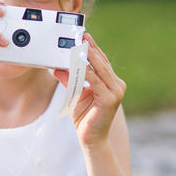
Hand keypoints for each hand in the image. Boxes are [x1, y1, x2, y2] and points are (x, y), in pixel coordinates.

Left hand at [53, 33, 125, 147]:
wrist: (91, 140)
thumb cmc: (85, 118)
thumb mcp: (76, 94)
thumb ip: (70, 80)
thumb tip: (57, 67)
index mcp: (112, 83)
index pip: (102, 61)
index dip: (93, 48)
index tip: (83, 36)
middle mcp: (118, 85)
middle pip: (102, 62)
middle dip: (90, 48)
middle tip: (81, 36)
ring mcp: (116, 92)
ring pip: (100, 70)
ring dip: (88, 57)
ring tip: (79, 46)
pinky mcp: (110, 99)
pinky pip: (95, 82)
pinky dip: (85, 72)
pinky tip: (77, 65)